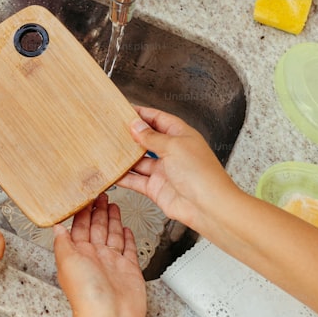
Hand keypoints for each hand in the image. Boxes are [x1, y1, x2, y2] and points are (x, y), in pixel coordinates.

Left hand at [53, 195, 145, 316]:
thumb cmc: (86, 295)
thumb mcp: (67, 262)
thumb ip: (63, 242)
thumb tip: (55, 226)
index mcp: (77, 254)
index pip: (80, 226)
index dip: (83, 211)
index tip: (85, 195)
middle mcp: (95, 257)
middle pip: (97, 227)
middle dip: (99, 210)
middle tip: (102, 193)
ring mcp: (112, 263)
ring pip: (112, 234)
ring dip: (112, 219)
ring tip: (113, 204)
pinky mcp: (129, 269)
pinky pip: (128, 249)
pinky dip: (127, 238)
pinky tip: (126, 228)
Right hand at [116, 106, 239, 230]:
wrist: (207, 206)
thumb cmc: (202, 174)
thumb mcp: (174, 146)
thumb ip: (152, 137)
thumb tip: (137, 126)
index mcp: (181, 136)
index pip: (159, 119)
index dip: (143, 114)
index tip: (126, 110)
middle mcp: (172, 152)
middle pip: (147, 139)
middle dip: (131, 135)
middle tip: (113, 129)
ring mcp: (164, 171)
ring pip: (139, 161)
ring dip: (125, 157)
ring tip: (109, 149)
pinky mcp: (156, 188)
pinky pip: (136, 180)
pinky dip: (124, 177)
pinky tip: (114, 172)